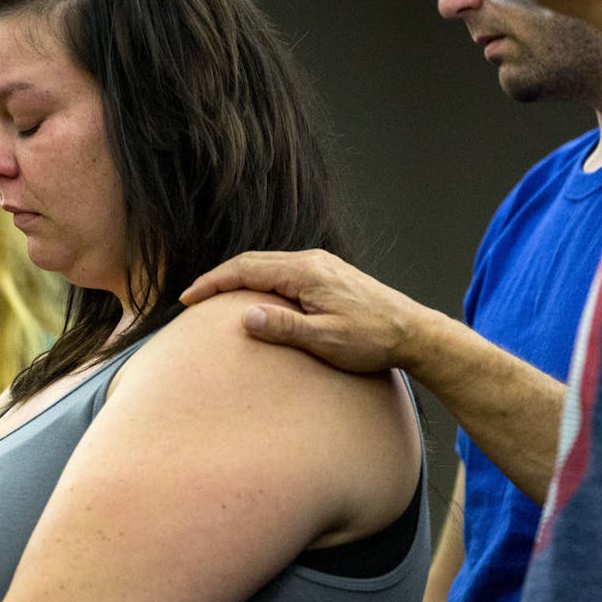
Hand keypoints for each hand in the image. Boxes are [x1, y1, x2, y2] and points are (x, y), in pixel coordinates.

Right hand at [179, 249, 439, 372]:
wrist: (413, 332)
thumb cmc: (372, 340)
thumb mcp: (326, 340)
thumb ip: (284, 327)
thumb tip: (245, 316)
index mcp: (306, 273)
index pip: (246, 270)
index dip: (213, 283)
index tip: (187, 298)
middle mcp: (312, 261)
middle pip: (253, 261)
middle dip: (220, 278)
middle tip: (193, 297)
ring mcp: (322, 265)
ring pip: (269, 264)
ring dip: (239, 278)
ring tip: (216, 297)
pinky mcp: (330, 274)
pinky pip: (284, 270)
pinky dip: (260, 280)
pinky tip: (255, 297)